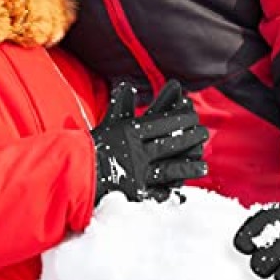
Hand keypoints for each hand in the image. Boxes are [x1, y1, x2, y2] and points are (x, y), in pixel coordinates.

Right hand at [90, 79, 207, 204]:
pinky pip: (159, 193)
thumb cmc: (92, 147)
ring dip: (189, 166)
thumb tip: (126, 84)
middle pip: (170, 143)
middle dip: (190, 137)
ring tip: (204, 164)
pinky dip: (172, 193)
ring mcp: (138, 174)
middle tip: (204, 132)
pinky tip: (184, 191)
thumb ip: (119, 104)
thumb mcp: (106, 123)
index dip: (180, 118)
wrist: (75, 174)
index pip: (162, 122)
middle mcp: (136, 152)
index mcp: (129, 133)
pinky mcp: (136, 194)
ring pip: (170, 168)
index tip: (193, 114)